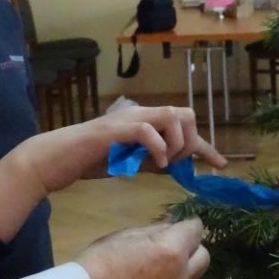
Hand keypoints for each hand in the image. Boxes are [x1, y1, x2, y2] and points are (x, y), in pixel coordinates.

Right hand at [18, 105, 226, 194]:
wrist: (57, 159)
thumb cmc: (90, 160)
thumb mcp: (130, 162)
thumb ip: (153, 160)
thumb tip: (178, 165)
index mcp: (145, 121)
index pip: (184, 125)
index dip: (205, 146)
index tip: (221, 165)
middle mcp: (140, 113)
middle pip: (185, 113)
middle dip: (189, 141)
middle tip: (174, 164)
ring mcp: (129, 118)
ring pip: (172, 116)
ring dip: (175, 144)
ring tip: (162, 164)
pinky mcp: (117, 128)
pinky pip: (149, 130)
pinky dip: (158, 148)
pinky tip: (154, 165)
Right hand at [76, 218, 209, 278]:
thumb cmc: (101, 260)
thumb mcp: (127, 235)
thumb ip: (156, 230)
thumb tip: (173, 225)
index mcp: (172, 251)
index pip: (196, 229)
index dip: (188, 225)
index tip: (179, 226)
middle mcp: (180, 278)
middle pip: (203, 258)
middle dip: (192, 249)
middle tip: (172, 248)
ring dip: (177, 274)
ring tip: (150, 274)